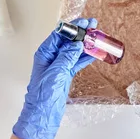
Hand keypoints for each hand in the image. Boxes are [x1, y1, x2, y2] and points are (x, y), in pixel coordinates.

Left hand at [13, 18, 96, 138]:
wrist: (43, 115)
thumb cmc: (42, 96)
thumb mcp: (56, 72)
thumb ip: (67, 57)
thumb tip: (76, 44)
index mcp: (44, 54)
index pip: (59, 35)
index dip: (72, 27)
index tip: (83, 23)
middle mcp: (51, 58)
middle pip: (68, 41)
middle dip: (80, 33)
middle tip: (93, 26)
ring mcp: (59, 66)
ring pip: (74, 51)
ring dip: (86, 44)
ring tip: (97, 37)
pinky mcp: (65, 74)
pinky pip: (77, 62)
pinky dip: (86, 57)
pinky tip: (94, 52)